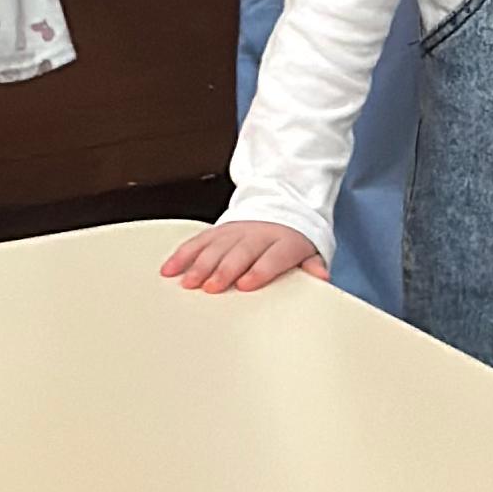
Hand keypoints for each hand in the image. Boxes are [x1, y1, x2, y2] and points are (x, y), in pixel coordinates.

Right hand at [161, 219, 330, 293]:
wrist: (281, 205)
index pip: (271, 258)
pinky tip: (170, 268)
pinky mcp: (217, 231)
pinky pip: (197, 241)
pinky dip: (182, 254)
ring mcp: (235, 231)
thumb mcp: (309, 249)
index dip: (258, 271)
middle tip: (211, 286)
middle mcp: (257, 235)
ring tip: (188, 281)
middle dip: (224, 269)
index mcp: (282, 242)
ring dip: (200, 264)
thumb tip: (322, 277)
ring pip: (215, 247)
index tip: (245, 284)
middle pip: (239, 253)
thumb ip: (312, 265)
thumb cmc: (291, 239)